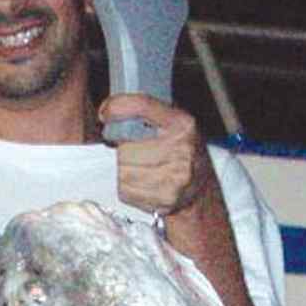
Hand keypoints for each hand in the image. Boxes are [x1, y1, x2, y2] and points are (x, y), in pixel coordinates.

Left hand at [98, 94, 212, 217]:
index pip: (142, 106)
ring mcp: (173, 178)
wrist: (199, 190)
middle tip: (136, 151)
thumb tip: (108, 110)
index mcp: (182, 125)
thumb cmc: (181, 151)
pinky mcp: (163, 199)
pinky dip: (128, 186)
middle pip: (126, 147)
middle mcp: (181, 151)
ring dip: (125, 168)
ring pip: (123, 170)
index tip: (106, 113)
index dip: (118, 107)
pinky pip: (126, 190)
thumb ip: (147, 112)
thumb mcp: (174, 122)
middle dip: (124, 148)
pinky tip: (143, 183)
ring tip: (142, 168)